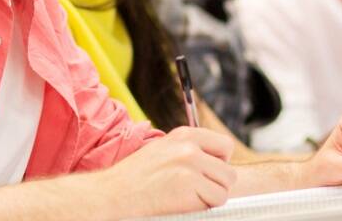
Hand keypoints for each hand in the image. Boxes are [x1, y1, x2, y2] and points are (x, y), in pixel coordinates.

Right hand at [105, 126, 236, 216]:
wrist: (113, 193)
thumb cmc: (136, 177)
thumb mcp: (164, 150)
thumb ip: (190, 150)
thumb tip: (217, 162)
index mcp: (185, 134)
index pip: (225, 146)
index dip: (220, 164)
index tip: (207, 174)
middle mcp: (190, 146)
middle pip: (228, 170)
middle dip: (216, 184)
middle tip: (195, 190)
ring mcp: (190, 165)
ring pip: (224, 187)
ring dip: (210, 197)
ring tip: (186, 196)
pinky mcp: (189, 185)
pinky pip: (216, 201)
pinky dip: (204, 207)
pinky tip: (183, 204)